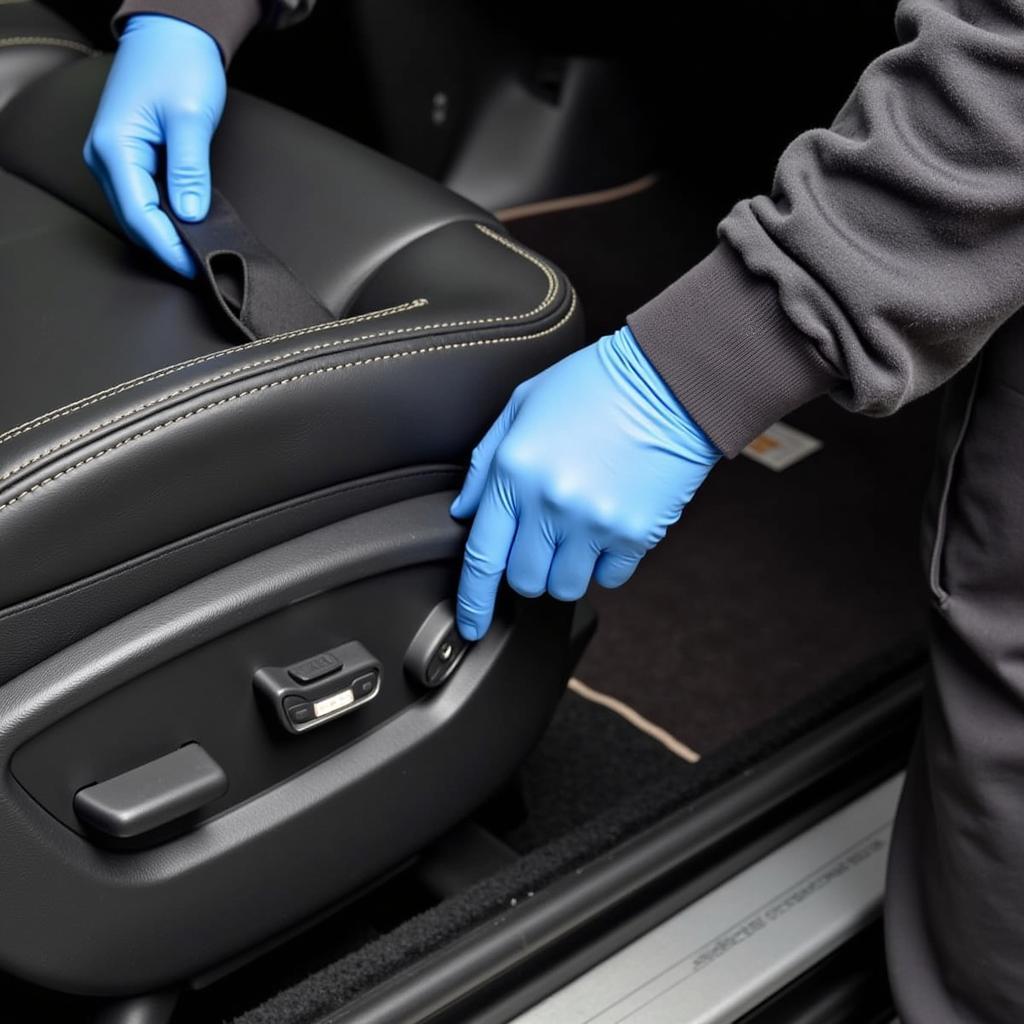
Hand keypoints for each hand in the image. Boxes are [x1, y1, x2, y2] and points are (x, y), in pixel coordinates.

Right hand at [84, 15, 226, 276]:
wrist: (171, 34)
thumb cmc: (180, 64)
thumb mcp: (191, 116)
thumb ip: (190, 168)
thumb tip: (192, 214)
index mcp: (114, 148)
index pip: (140, 216)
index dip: (171, 249)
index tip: (199, 270)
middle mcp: (105, 157)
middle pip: (136, 222)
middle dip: (169, 249)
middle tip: (208, 270)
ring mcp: (114, 160)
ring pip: (139, 214)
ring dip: (168, 237)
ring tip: (204, 255)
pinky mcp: (128, 159)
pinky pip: (145, 200)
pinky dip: (167, 219)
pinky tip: (193, 230)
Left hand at [450, 325, 719, 639]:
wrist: (668, 379)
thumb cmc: (593, 385)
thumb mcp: (522, 406)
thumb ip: (485, 461)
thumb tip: (464, 512)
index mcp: (514, 471)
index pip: (481, 556)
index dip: (472, 601)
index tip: (471, 625)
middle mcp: (549, 503)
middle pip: (524, 581)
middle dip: (528, 572)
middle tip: (544, 543)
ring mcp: (594, 521)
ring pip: (566, 587)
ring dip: (567, 571)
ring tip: (580, 532)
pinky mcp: (635, 532)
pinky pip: (610, 577)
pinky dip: (607, 563)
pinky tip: (611, 526)